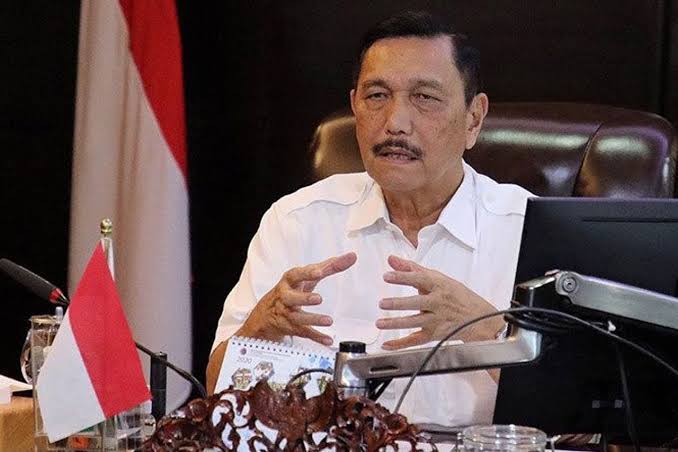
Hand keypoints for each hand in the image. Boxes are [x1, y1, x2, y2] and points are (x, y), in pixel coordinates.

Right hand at [237, 252, 356, 345]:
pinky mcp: (291, 328)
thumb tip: (351, 257)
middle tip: (318, 298)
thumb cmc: (291, 289)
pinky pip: (304, 333)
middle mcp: (285, 297)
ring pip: (298, 318)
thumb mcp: (307, 276)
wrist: (265, 314)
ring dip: (313, 319)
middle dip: (304, 298)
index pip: (296, 275)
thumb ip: (330, 266)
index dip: (307, 273)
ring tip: (328, 320)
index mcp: (290, 281)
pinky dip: (316, 337)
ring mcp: (287, 313)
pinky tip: (327, 339)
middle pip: (291, 298)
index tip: (319, 271)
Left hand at [376, 255, 502, 349]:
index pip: (420, 279)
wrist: (480, 318)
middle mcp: (438, 303)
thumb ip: (412, 269)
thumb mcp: (438, 278)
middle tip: (383, 303)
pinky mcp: (435, 334)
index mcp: (439, 285)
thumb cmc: (457, 296)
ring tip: (380, 323)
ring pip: (415, 322)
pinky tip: (387, 343)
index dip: (403, 277)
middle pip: (417, 303)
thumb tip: (392, 260)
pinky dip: (401, 343)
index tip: (387, 276)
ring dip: (396, 324)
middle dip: (399, 303)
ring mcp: (437, 320)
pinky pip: (416, 340)